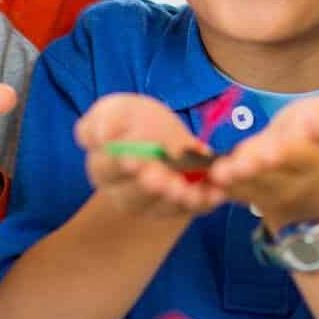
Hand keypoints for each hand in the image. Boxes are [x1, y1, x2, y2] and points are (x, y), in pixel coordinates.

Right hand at [75, 94, 224, 219]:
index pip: (107, 170)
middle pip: (134, 198)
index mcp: (104, 168)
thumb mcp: (116, 110)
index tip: (132, 160)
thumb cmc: (132, 121)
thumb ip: (103, 120)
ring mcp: (154, 203)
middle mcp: (125, 193)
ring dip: (177, 201)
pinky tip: (216, 193)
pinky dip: (204, 202)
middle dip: (150, 189)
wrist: (160, 134)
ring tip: (187, 190)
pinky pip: (192, 208)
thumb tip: (102, 137)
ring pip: (163, 208)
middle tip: (162, 180)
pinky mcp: (181, 205)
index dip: (119, 166)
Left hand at [209, 94, 318, 230]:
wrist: (311, 168)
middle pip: (275, 177)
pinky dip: (222, 186)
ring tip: (218, 172)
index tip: (272, 151)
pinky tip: (206, 177)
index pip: (302, 155)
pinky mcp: (252, 194)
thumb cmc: (316, 128)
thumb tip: (315, 122)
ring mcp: (274, 192)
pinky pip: (237, 193)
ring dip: (235, 180)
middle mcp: (297, 180)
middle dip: (254, 169)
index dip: (287, 153)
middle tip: (236, 165)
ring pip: (253, 188)